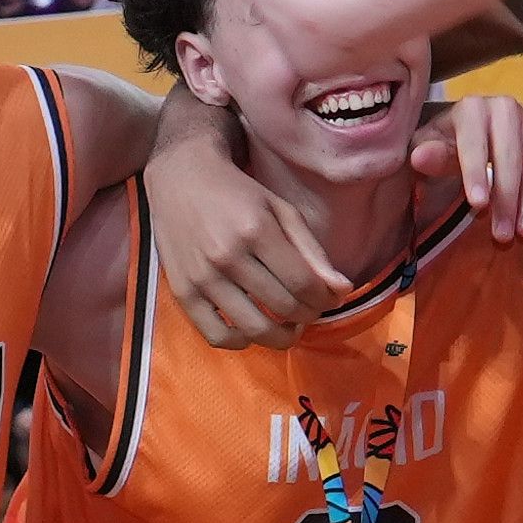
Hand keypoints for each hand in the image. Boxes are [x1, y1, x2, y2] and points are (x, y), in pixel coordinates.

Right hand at [154, 136, 335, 348]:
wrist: (181, 179)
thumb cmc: (237, 194)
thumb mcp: (281, 210)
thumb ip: (312, 251)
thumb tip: (341, 289)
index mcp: (256, 231)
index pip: (303, 283)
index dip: (325, 299)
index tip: (329, 299)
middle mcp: (228, 257)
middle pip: (283, 307)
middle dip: (308, 316)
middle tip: (311, 310)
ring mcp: (202, 278)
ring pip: (254, 329)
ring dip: (282, 337)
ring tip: (289, 326)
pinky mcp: (183, 292)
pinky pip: (217, 336)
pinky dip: (241, 342)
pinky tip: (251, 329)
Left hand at [416, 80, 522, 245]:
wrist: (473, 133)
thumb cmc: (446, 144)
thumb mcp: (430, 149)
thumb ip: (428, 155)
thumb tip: (420, 157)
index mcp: (472, 108)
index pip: (475, 143)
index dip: (476, 174)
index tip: (477, 205)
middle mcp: (506, 107)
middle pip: (510, 156)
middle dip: (506, 198)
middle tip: (502, 233)